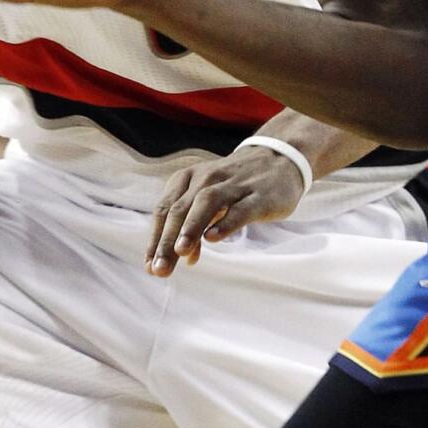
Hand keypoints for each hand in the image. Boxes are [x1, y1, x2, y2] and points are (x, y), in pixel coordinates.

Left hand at [146, 145, 310, 274]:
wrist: (279, 158)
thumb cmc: (234, 185)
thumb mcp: (208, 199)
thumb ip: (192, 226)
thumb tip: (182, 256)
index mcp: (188, 178)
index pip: (164, 209)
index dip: (155, 238)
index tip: (149, 266)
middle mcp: (207, 178)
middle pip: (181, 209)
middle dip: (167, 240)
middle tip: (159, 269)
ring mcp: (234, 185)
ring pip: (207, 203)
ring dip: (191, 227)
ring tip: (180, 252)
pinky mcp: (259, 196)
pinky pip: (240, 209)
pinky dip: (225, 223)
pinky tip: (213, 239)